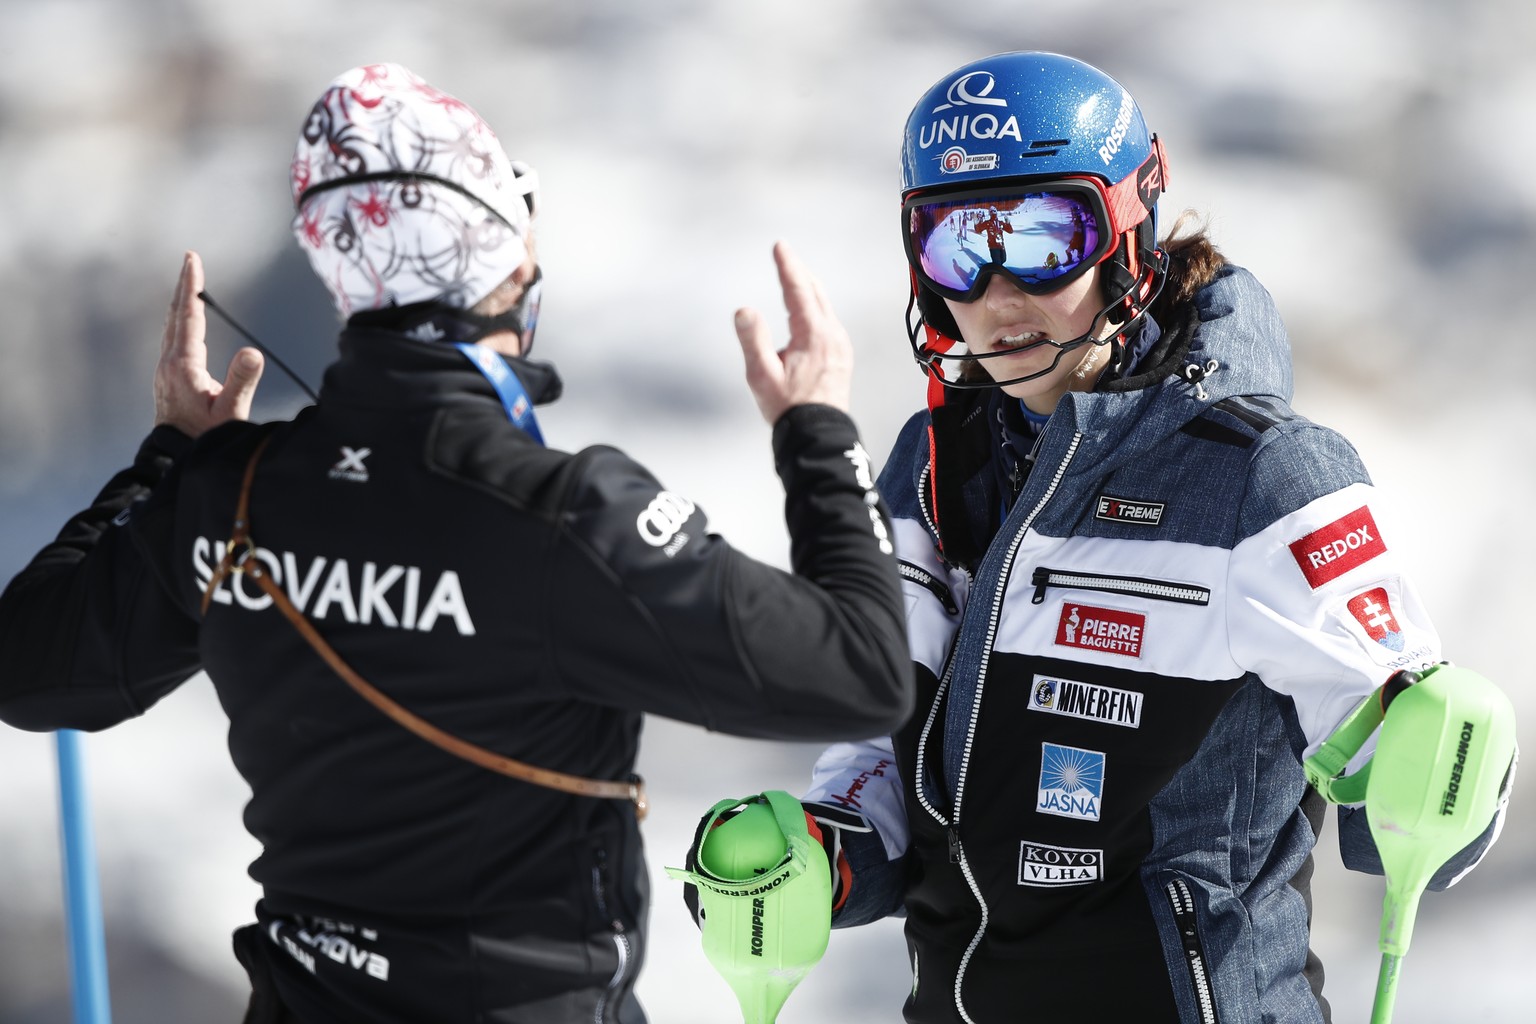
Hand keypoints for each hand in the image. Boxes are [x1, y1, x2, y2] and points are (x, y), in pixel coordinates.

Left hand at [154, 251, 264, 437]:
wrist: (176, 458)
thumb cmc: (205, 438)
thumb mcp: (230, 412)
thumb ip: (241, 381)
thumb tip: (252, 351)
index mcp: (184, 365)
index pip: (189, 316)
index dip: (192, 287)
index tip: (193, 260)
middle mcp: (170, 363)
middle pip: (176, 315)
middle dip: (185, 287)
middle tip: (191, 261)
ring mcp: (166, 370)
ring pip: (172, 326)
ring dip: (181, 303)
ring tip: (190, 286)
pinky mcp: (169, 378)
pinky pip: (173, 339)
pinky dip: (181, 321)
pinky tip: (186, 323)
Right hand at [735, 241, 852, 424]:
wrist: (818, 436)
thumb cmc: (788, 408)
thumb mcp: (761, 375)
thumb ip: (753, 339)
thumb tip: (744, 310)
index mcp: (813, 335)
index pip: (798, 290)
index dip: (787, 266)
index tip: (780, 246)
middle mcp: (832, 336)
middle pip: (815, 293)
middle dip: (799, 272)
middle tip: (785, 254)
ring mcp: (840, 346)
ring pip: (824, 306)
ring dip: (808, 289)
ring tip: (796, 276)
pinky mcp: (842, 357)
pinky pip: (829, 321)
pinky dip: (816, 307)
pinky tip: (809, 310)